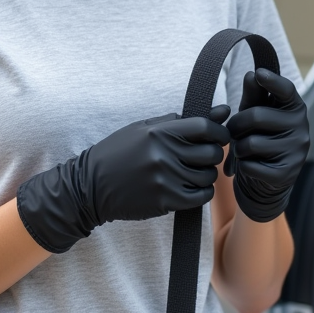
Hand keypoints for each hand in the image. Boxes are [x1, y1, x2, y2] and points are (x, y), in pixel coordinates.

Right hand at [17, 106, 230, 252]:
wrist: (91, 186)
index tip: (218, 137)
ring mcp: (164, 179)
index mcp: (158, 132)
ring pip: (207, 176)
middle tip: (203, 156)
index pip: (206, 128)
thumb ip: (183, 120)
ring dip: (206, 174)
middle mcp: (163, 155)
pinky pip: (200, 197)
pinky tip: (190, 187)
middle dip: (213, 154)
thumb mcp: (145, 129)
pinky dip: (201, 192)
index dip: (218, 132)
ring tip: (192, 172)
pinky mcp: (164, 201)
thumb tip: (222, 111)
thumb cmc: (120, 152)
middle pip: (211, 153)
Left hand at [225, 68, 308, 222]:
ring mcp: (296, 152)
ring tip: (242, 150)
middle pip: (256, 117)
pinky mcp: (286, 174)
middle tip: (231, 131)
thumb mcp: (256, 113)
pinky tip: (249, 165)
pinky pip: (250, 166)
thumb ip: (254, 95)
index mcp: (295, 109)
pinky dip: (242, 166)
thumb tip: (251, 75)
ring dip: (238, 147)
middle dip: (236, 124)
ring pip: (250, 143)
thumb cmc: (261, 137)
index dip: (272, 81)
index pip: (286, 90)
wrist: (268, 179)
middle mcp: (301, 128)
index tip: (259, 73)